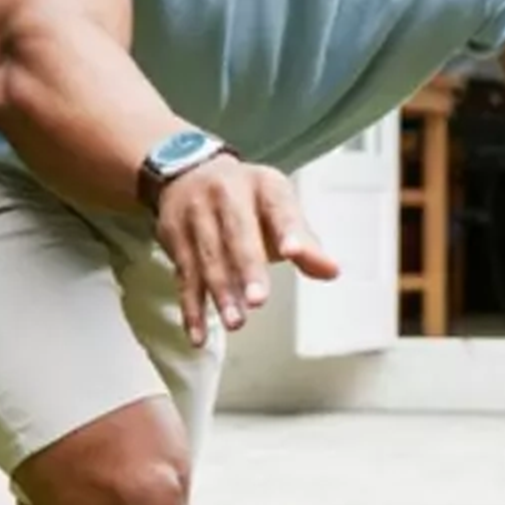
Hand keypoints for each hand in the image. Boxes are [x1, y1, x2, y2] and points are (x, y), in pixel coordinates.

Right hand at [155, 157, 340, 345]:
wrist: (189, 171)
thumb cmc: (247, 198)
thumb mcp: (279, 208)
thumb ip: (304, 242)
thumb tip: (331, 271)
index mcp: (263, 186)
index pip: (278, 208)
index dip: (287, 230)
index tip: (294, 251)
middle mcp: (226, 195)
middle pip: (237, 235)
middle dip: (247, 269)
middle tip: (258, 300)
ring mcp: (195, 215)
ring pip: (207, 258)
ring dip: (221, 293)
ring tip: (236, 321)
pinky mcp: (174, 238)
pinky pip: (184, 277)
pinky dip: (191, 308)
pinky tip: (199, 333)